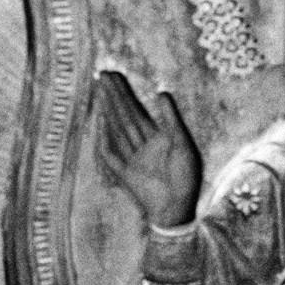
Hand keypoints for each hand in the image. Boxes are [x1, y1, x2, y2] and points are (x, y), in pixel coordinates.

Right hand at [93, 65, 201, 227]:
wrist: (177, 209)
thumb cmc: (185, 179)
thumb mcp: (182, 145)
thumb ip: (171, 119)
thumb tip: (162, 92)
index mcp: (157, 139)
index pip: (136, 111)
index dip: (125, 94)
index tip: (114, 76)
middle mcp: (141, 146)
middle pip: (123, 116)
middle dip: (113, 96)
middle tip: (102, 75)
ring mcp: (130, 159)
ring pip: (116, 129)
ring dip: (108, 109)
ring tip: (100, 90)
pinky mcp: (123, 173)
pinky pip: (110, 153)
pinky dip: (103, 137)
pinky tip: (100, 120)